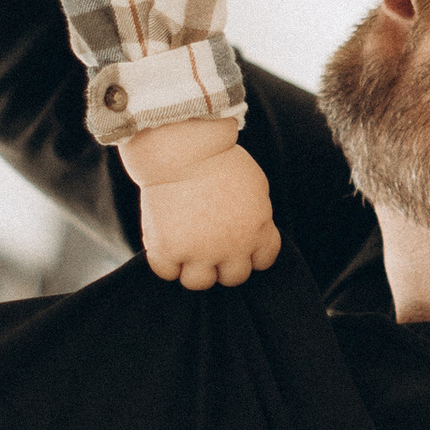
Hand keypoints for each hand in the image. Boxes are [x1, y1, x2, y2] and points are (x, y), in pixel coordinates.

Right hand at [128, 130, 281, 289]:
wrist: (183, 147)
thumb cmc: (218, 157)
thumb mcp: (256, 185)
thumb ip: (257, 215)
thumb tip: (252, 234)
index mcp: (259, 230)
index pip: (263, 261)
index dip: (251, 251)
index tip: (237, 239)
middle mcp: (233, 247)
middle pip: (234, 277)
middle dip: (224, 262)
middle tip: (209, 241)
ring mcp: (200, 252)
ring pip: (199, 283)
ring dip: (194, 268)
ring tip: (186, 246)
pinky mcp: (168, 249)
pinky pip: (166, 272)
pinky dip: (165, 261)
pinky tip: (166, 242)